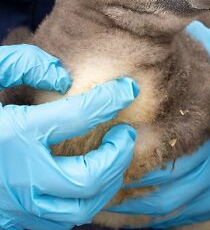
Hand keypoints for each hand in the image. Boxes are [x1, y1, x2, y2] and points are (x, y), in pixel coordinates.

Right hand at [0, 45, 137, 229]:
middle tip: (125, 133)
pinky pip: (60, 221)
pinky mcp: (11, 222)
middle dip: (117, 155)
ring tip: (113, 158)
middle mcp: (18, 177)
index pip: (78, 116)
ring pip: (80, 209)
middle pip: (89, 177)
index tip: (127, 88)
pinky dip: (83, 202)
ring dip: (107, 183)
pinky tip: (87, 180)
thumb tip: (61, 77)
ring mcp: (15, 206)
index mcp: (12, 136)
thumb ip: (19, 65)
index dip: (110, 99)